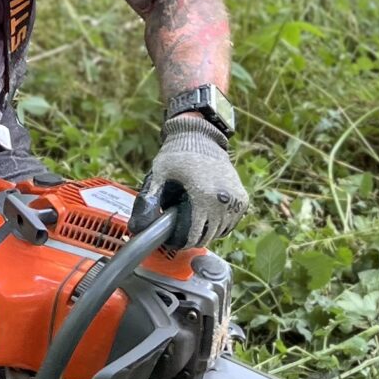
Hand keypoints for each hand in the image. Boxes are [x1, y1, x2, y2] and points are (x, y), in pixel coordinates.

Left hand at [140, 116, 247, 250]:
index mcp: (202, 197)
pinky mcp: (242, 200)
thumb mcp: (158, 176)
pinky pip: (228, 226)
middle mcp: (223, 201)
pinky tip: (205, 214)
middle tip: (178, 225)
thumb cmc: (176, 157)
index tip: (169, 236)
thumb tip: (136, 228)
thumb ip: (148, 202)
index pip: (190, 236)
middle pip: (204, 237)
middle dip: (189, 236)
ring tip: (191, 216)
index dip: (176, 240)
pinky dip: (217, 226)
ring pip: (217, 234)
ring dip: (203, 231)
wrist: (201, 139)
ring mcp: (235, 202)